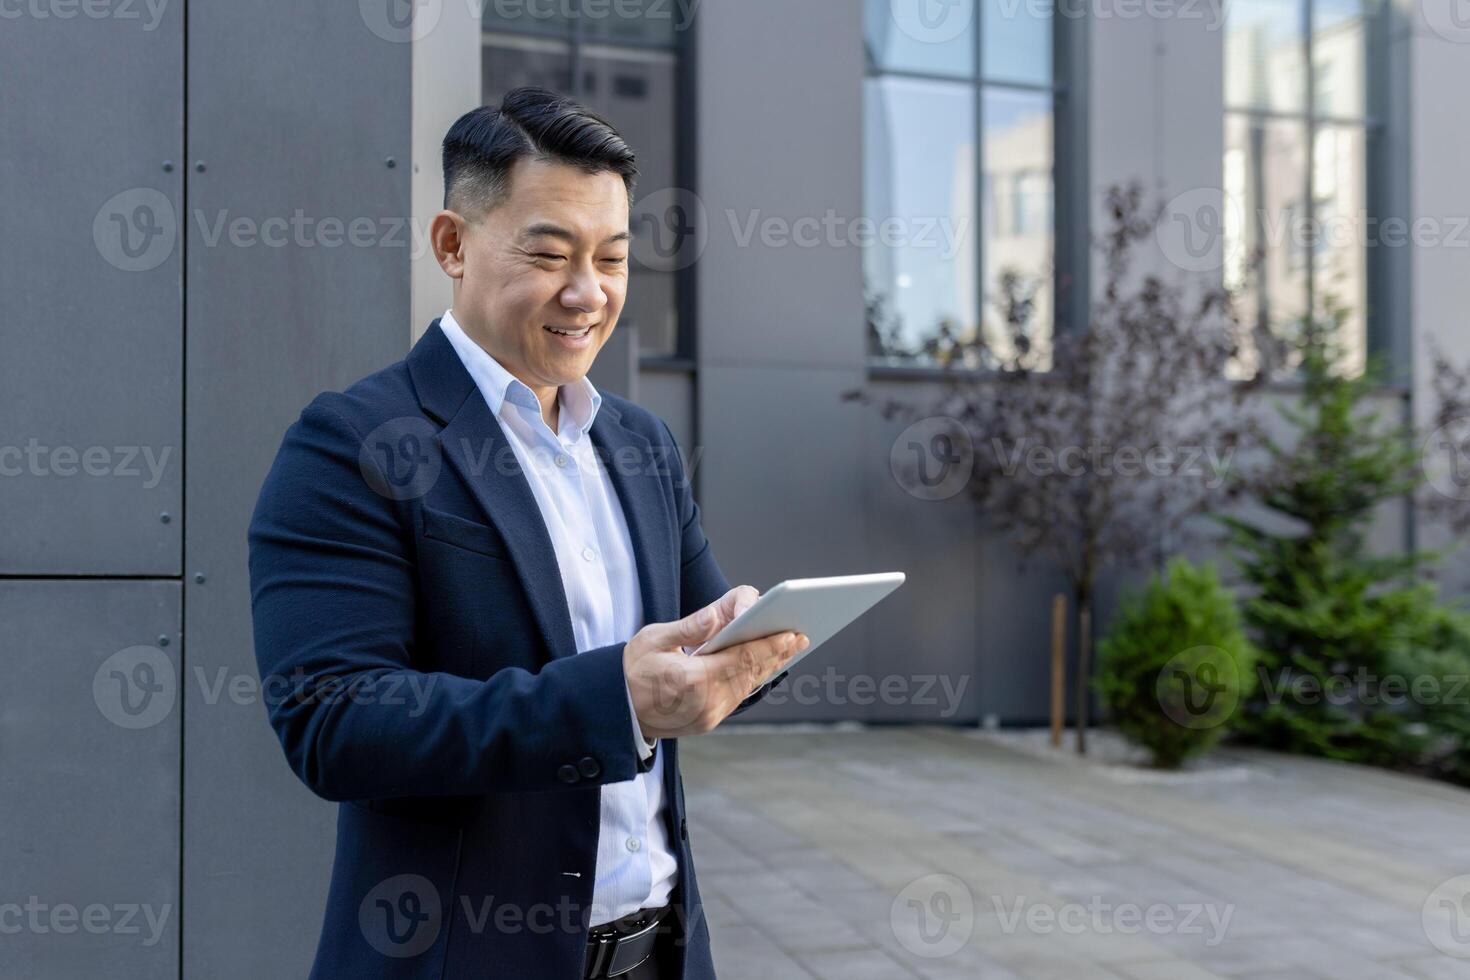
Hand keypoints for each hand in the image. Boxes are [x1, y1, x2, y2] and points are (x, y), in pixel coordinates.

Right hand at [623, 586, 808, 739]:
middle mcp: (705, 703)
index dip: (768, 645)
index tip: (790, 633)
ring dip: (770, 667)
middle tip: (800, 636)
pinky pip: (738, 696)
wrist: (615, 710)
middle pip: (751, 674)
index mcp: (692, 680)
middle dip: (777, 654)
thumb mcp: (653, 639)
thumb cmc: (632, 669)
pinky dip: (754, 678)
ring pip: (748, 686)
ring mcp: (709, 716)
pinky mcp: (709, 721)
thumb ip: (689, 627)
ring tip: (789, 648)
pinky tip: (765, 665)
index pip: (740, 659)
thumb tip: (717, 616)